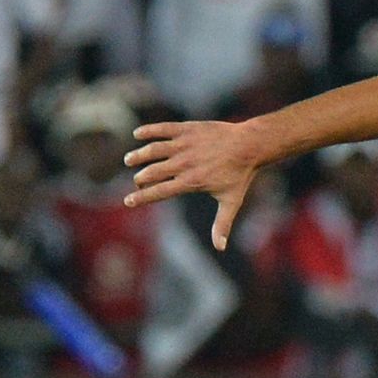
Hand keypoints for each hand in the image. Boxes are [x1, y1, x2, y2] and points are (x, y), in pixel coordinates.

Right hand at [123, 120, 260, 250]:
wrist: (249, 145)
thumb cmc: (240, 175)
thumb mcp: (231, 202)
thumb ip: (222, 224)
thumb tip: (220, 248)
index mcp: (190, 182)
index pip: (159, 192)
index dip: (141, 197)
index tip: (128, 202)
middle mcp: (183, 164)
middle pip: (152, 172)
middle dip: (140, 178)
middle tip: (137, 181)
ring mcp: (184, 145)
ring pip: (153, 150)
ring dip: (138, 156)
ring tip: (129, 160)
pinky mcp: (186, 129)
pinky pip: (162, 129)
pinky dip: (148, 131)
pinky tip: (138, 135)